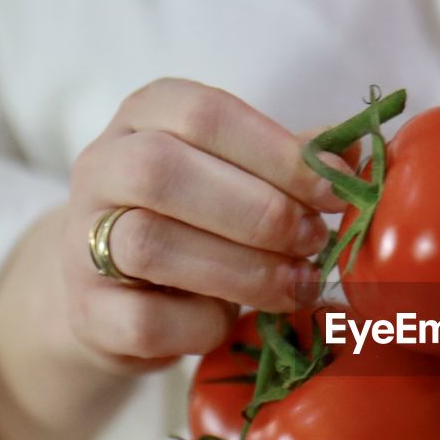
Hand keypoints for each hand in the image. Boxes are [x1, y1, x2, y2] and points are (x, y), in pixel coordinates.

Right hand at [62, 78, 348, 371]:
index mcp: (147, 115)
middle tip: (315, 242)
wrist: (114, 290)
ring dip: (242, 271)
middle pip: (163, 172)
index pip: (205, 115)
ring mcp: (80, 239)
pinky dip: (203, 325)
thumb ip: (290, 162)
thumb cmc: (196, 219)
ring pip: (150, 245)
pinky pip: (145, 319)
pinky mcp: (86, 310)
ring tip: (297, 286)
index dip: (278, 154)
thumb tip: (359, 157)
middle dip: (258, 212)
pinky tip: (234, 322)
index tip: (337, 190)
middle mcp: (102, 166)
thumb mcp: (239, 176)